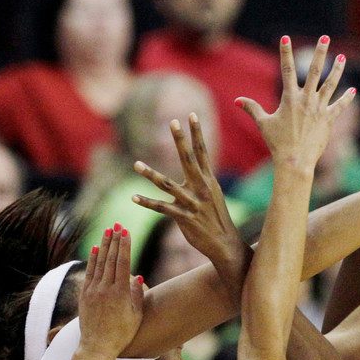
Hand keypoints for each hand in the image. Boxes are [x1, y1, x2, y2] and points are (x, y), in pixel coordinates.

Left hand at [78, 224, 142, 358]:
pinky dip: (93, 259)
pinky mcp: (85, 294)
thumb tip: (138, 277)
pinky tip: (96, 248)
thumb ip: (137, 295)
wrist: (97, 347)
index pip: (122, 263)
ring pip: (99, 263)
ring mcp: (93, 291)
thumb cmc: (121, 334)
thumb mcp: (136, 316)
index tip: (126, 232)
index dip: (124, 246)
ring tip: (108, 230)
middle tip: (117, 224)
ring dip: (104, 245)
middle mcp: (105, 289)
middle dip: (114, 240)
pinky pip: (89, 272)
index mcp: (120, 293)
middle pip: (110, 259)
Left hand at [133, 114, 241, 261]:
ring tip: (136, 164)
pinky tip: (134, 197)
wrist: (225, 244)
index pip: (202, 152)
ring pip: (168, 185)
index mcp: (209, 181)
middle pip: (189, 160)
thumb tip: (196, 169)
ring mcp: (193, 203)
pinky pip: (162, 208)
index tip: (191, 115)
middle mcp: (202, 189)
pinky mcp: (184, 218)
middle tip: (173, 122)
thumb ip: (203, 182)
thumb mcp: (213, 197)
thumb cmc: (217, 219)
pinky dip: (147, 202)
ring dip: (150, 174)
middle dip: (180, 140)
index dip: (197, 133)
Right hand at [237, 36, 354, 170]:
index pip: (287, 69)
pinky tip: (353, 90)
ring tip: (342, 57)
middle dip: (320, 52)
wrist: (295, 161)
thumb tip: (237, 101)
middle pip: (315, 71)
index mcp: (290, 98)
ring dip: (337, 70)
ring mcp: (319, 109)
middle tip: (325, 37)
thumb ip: (252, 109)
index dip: (285, 52)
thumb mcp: (263, 124)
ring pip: (330, 85)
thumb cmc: (277, 143)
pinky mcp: (328, 120)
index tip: (285, 37)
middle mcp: (306, 100)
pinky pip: (340, 106)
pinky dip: (347, 98)